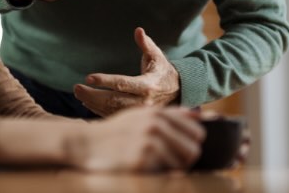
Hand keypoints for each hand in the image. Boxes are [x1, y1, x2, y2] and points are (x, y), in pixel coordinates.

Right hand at [66, 106, 204, 171]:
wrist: (87, 143)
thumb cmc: (117, 131)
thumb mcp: (142, 115)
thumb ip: (171, 114)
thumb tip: (201, 115)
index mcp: (158, 113)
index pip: (197, 131)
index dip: (192, 143)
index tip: (182, 149)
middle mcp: (156, 124)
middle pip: (194, 149)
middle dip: (186, 159)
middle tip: (169, 162)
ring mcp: (149, 142)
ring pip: (182, 164)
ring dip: (173, 169)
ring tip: (155, 165)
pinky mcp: (141, 160)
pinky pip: (165, 174)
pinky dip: (158, 175)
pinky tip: (144, 169)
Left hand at [74, 27, 179, 116]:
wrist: (177, 92)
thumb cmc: (163, 71)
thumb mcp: (157, 56)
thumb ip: (146, 44)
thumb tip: (138, 30)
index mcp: (147, 85)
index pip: (122, 83)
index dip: (105, 81)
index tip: (88, 77)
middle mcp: (143, 101)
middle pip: (113, 100)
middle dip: (92, 95)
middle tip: (76, 88)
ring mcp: (138, 112)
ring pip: (111, 111)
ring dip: (92, 103)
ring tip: (78, 94)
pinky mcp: (134, 117)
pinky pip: (113, 116)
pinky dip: (98, 111)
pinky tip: (87, 103)